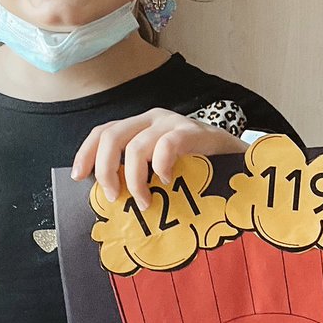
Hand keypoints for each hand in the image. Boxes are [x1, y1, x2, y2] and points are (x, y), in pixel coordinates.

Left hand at [71, 108, 245, 208]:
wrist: (244, 164)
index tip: (78, 177)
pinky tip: (167, 182)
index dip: (86, 153)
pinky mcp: (195, 132)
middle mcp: (153, 120)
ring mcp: (174, 123)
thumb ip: (140, 175)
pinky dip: (161, 167)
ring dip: (134, 180)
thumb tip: (109, 199)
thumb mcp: (163, 170)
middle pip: (111, 136)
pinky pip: (167, 146)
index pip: (103, 132)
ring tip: (145, 202)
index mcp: (141, 127)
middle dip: (105, 169)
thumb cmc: (201, 172)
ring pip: (135, 146)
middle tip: (113, 197)